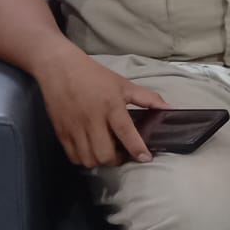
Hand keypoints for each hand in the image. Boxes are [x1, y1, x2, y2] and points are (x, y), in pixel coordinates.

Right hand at [34, 45, 169, 166]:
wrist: (60, 68)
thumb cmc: (94, 75)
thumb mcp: (123, 84)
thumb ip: (147, 98)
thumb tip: (169, 109)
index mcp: (111, 106)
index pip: (126, 132)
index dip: (137, 148)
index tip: (145, 158)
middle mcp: (92, 120)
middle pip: (105, 153)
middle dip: (117, 160)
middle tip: (122, 155)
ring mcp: (75, 128)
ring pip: (88, 159)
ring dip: (100, 161)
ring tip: (106, 153)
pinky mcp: (61, 132)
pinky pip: (73, 156)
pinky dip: (84, 159)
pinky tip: (90, 151)